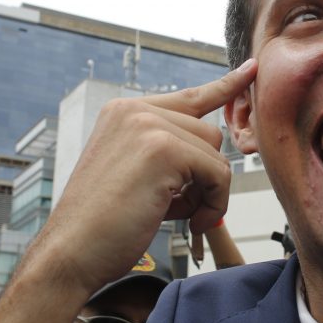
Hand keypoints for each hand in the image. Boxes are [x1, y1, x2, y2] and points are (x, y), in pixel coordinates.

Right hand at [34, 59, 257, 298]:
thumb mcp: (135, 175)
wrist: (71, 253)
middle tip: (185, 209)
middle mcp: (134, 110)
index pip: (189, 96)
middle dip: (206, 175)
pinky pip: (218, 173)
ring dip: (210, 192)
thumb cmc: (104, 225)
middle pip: (210, 133)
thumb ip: (168, 152)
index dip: (224, 87)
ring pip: (217, 153)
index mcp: (124, 112)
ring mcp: (147, 125)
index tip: (251, 69)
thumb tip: (213, 146)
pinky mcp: (163, 148)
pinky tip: (191, 223)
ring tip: (182, 217)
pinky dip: (215, 203)